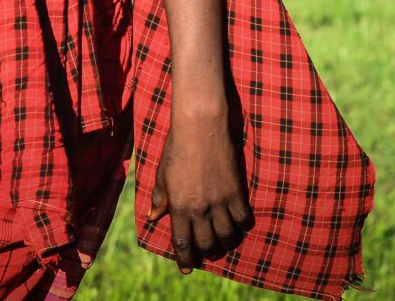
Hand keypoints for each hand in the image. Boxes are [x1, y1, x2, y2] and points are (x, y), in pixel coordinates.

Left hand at [147, 111, 251, 273]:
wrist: (200, 126)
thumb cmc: (177, 146)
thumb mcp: (163, 173)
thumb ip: (160, 198)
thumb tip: (152, 218)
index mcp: (179, 205)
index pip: (182, 242)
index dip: (185, 259)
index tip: (187, 268)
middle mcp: (200, 208)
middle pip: (206, 243)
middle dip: (206, 253)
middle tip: (206, 254)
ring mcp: (220, 201)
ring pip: (227, 235)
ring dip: (225, 243)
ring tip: (223, 242)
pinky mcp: (235, 191)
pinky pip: (242, 218)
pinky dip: (241, 226)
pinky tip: (238, 225)